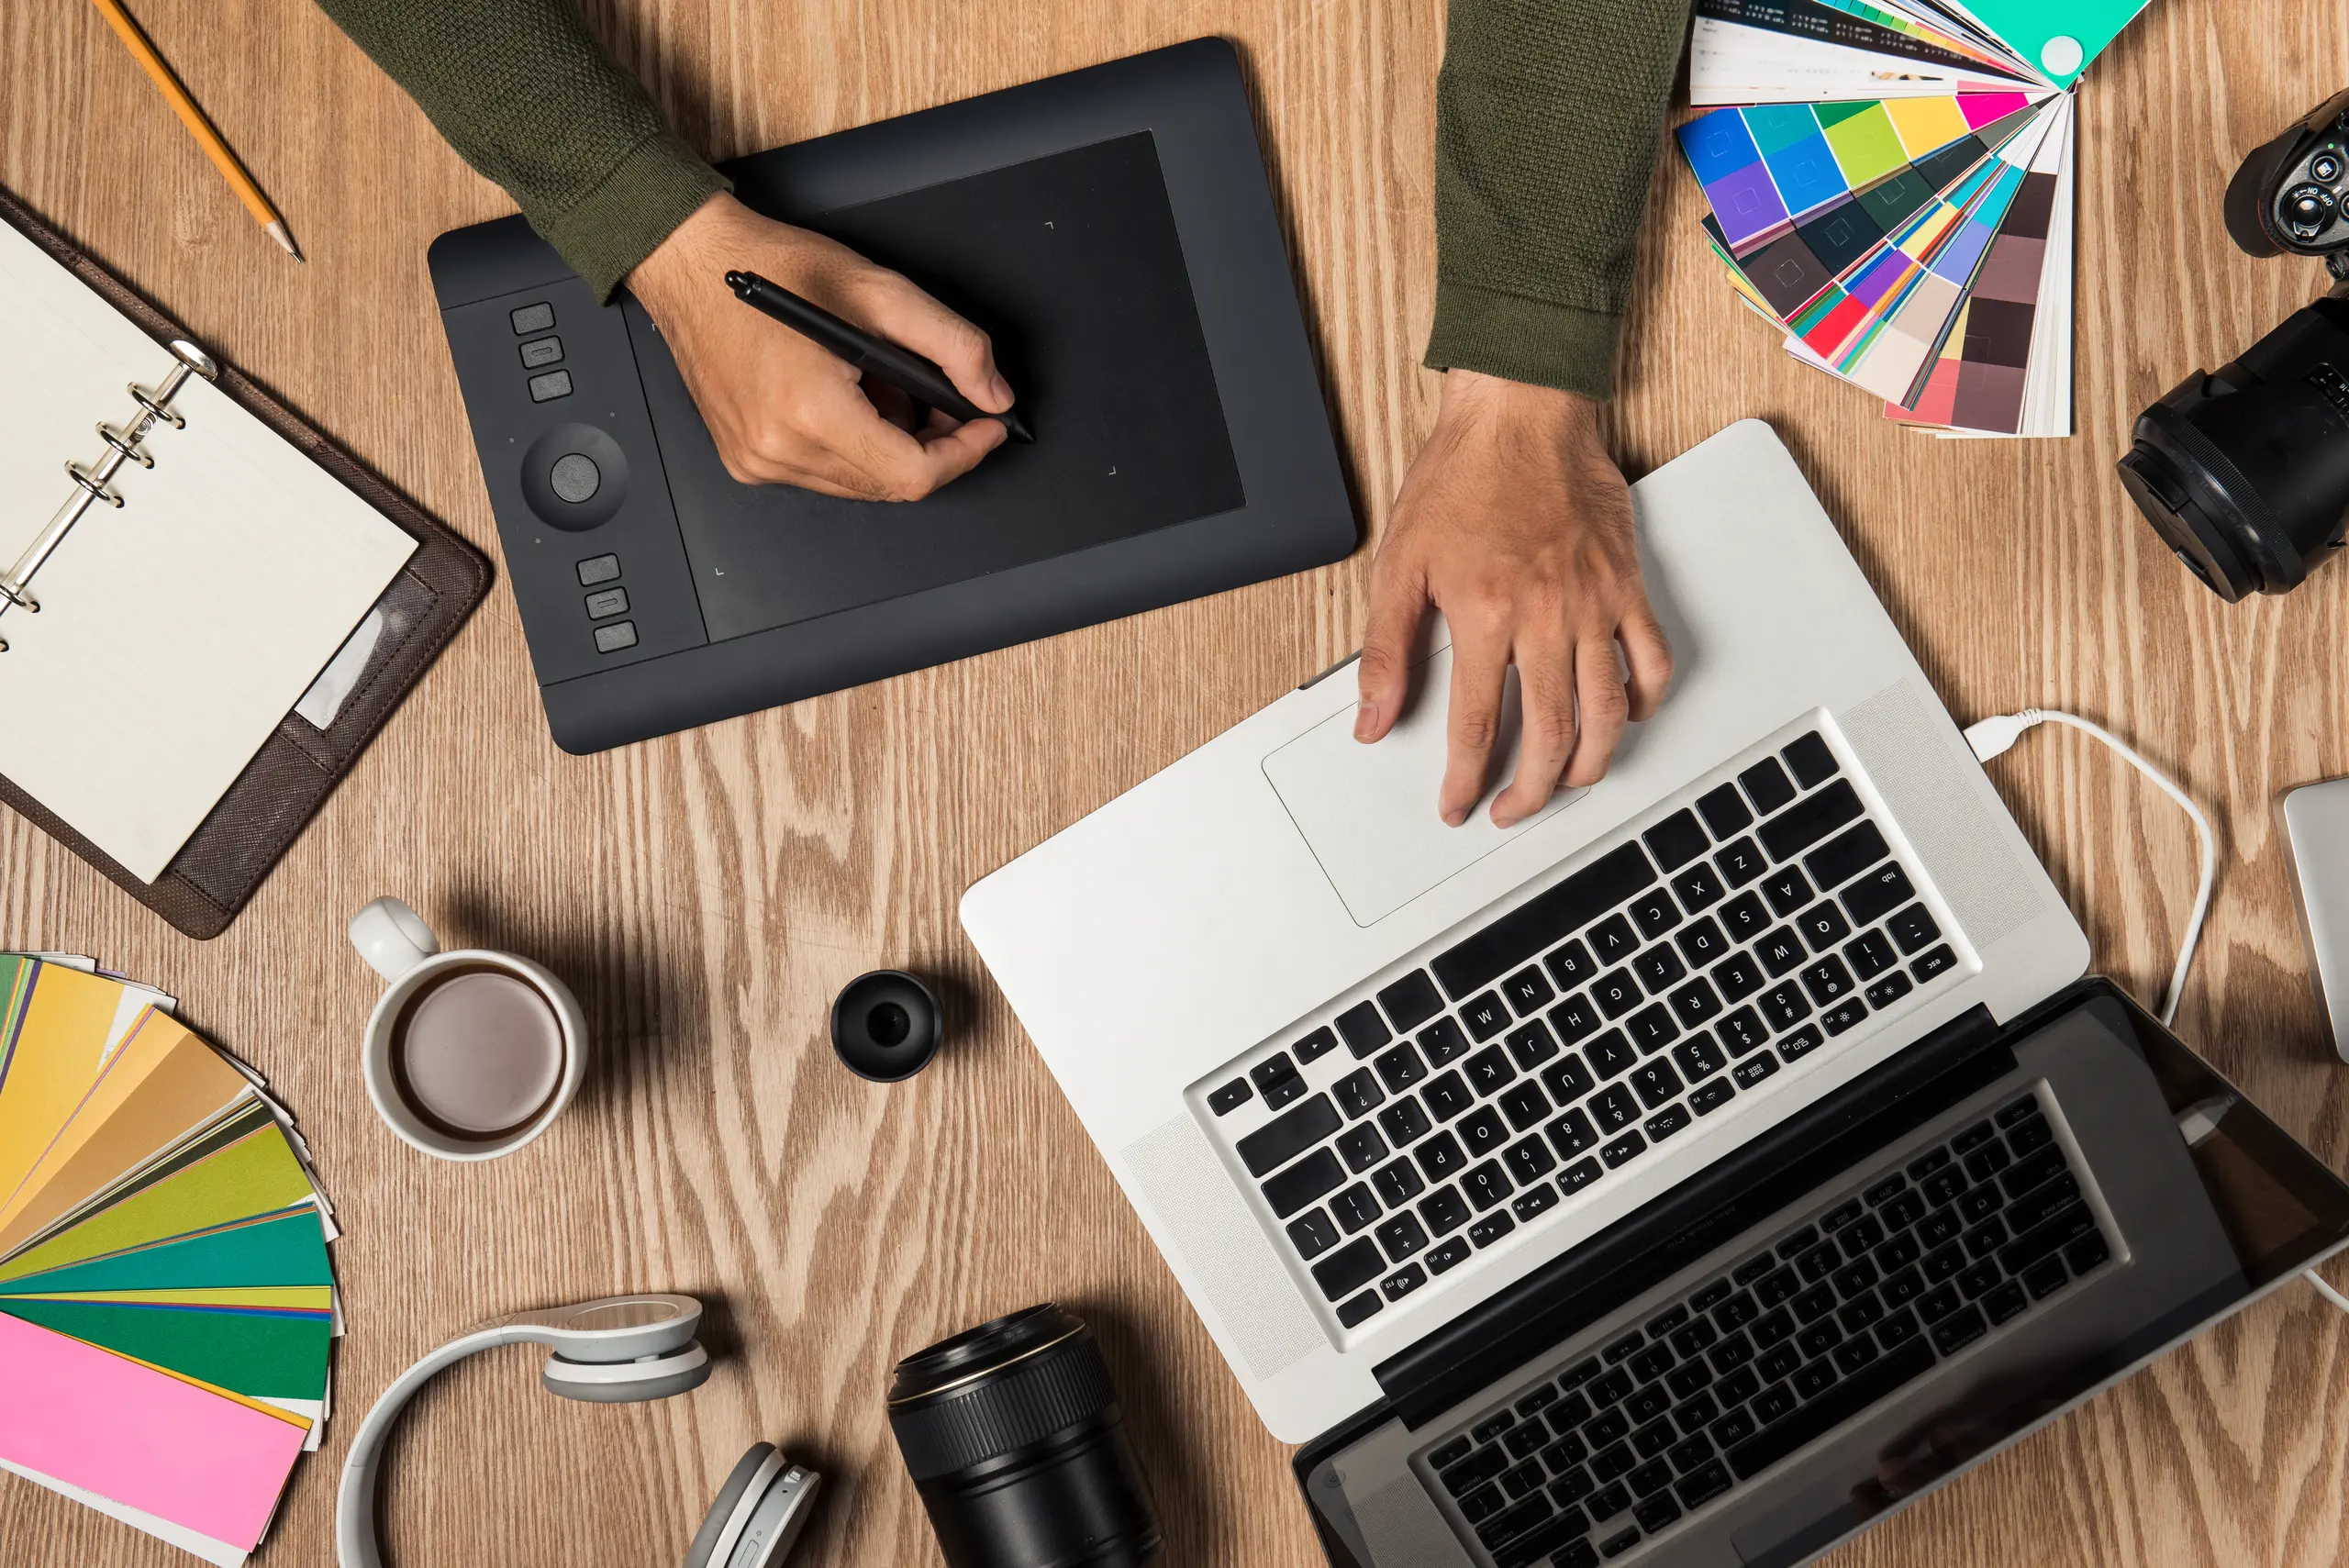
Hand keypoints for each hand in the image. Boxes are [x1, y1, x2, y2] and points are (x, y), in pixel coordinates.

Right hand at [626, 192, 1016, 498]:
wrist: (693, 266)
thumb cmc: (774, 268)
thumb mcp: (882, 292)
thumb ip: (954, 346)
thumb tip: (993, 395)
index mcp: (811, 411)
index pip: (913, 475)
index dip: (963, 454)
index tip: (986, 428)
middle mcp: (779, 448)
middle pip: (889, 485)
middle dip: (931, 448)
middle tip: (942, 400)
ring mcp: (757, 461)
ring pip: (858, 484)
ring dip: (890, 447)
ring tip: (884, 388)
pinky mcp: (745, 460)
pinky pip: (822, 474)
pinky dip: (852, 446)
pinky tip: (849, 399)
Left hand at [1355, 371, 1672, 826]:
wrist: (1521, 415)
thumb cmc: (1462, 478)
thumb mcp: (1399, 565)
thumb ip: (1384, 651)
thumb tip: (1370, 718)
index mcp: (1486, 615)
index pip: (1478, 727)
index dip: (1466, 780)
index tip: (1458, 805)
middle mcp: (1547, 616)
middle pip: (1549, 735)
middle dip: (1530, 791)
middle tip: (1512, 811)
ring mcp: (1595, 604)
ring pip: (1607, 712)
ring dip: (1589, 764)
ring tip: (1567, 784)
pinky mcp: (1628, 585)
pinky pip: (1651, 660)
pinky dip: (1643, 701)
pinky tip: (1623, 717)